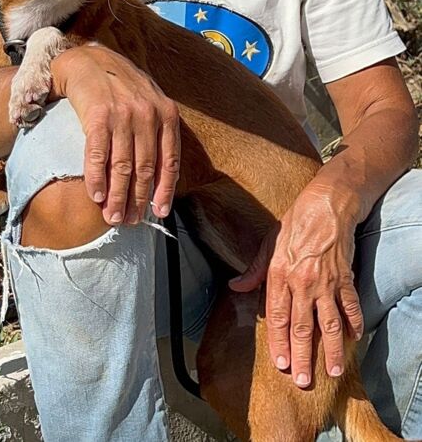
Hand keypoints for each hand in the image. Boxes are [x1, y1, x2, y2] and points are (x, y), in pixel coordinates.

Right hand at [51, 44, 179, 224]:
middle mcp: (148, 115)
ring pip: (123, 167)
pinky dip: (97, 178)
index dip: (164, 191)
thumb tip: (159, 174)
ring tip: (114, 217)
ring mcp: (123, 115)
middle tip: (131, 221)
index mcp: (167, 114)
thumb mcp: (151, 103)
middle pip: (146, 169)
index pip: (170, 162)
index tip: (159, 212)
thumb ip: (159, 132)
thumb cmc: (122, 86)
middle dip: (139, 199)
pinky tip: (96, 196)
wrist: (89, 59)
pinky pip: (97, 155)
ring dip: (118, 197)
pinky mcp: (97, 115)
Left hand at [230, 184, 363, 387]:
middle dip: (302, 356)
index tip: (280, 363)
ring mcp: (326, 283)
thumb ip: (253, 272)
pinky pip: (351, 306)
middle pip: (302, 327)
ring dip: (332, 349)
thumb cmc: (292, 226)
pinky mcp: (345, 279)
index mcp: (279, 276)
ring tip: (333, 371)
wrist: (324, 208)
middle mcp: (302, 284)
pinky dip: (354, 323)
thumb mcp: (266, 246)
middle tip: (302, 381)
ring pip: (329, 324)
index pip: (277, 317)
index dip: (279, 342)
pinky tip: (355, 339)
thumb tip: (235, 286)